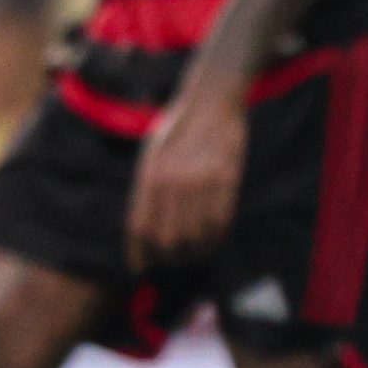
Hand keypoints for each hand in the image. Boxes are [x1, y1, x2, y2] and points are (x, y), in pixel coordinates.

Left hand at [126, 83, 246, 272]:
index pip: (139, 229)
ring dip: (195, 253)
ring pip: (196, 237)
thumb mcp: (151, 154)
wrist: (212, 98)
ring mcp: (202, 180)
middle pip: (167, 240)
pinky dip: (216, 239)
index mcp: (150, 175)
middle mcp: (173, 181)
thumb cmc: (178, 126)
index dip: (139, 255)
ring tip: (195, 254)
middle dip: (169, 259)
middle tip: (173, 260)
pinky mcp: (227, 178)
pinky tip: (213, 239)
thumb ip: (145, 190)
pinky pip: (221, 222)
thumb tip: (142, 232)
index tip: (142, 268)